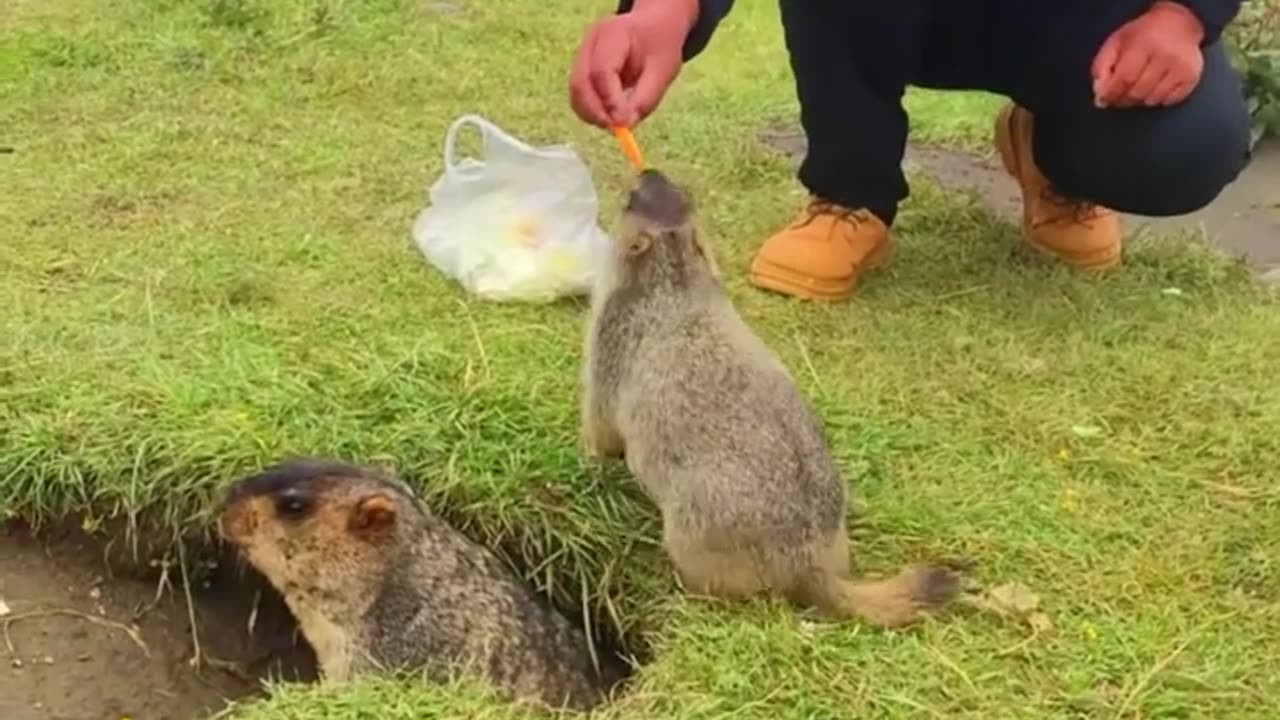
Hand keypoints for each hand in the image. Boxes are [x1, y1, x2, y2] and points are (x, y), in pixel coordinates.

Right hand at [568, 0, 696, 127]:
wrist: (654, 25)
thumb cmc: (660, 45)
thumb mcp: (663, 71)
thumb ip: (645, 99)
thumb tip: (626, 125)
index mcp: (613, 34)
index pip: (602, 71)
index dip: (610, 101)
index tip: (623, 124)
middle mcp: (591, 41)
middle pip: (581, 82)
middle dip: (595, 112)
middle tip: (616, 130)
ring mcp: (583, 52)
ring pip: (576, 91)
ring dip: (591, 113)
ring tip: (615, 125)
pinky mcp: (582, 66)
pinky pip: (579, 93)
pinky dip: (591, 109)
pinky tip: (609, 117)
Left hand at [1091, 1, 1204, 108]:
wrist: (1179, 24)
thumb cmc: (1143, 35)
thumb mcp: (1116, 43)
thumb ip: (1102, 67)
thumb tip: (1100, 94)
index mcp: (1144, 44)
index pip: (1125, 79)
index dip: (1111, 94)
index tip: (1104, 100)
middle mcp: (1166, 56)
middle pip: (1138, 92)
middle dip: (1123, 99)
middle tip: (1119, 96)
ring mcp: (1181, 68)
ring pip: (1153, 100)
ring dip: (1140, 99)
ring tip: (1138, 87)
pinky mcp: (1192, 77)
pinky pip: (1170, 101)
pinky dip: (1159, 99)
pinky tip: (1155, 87)